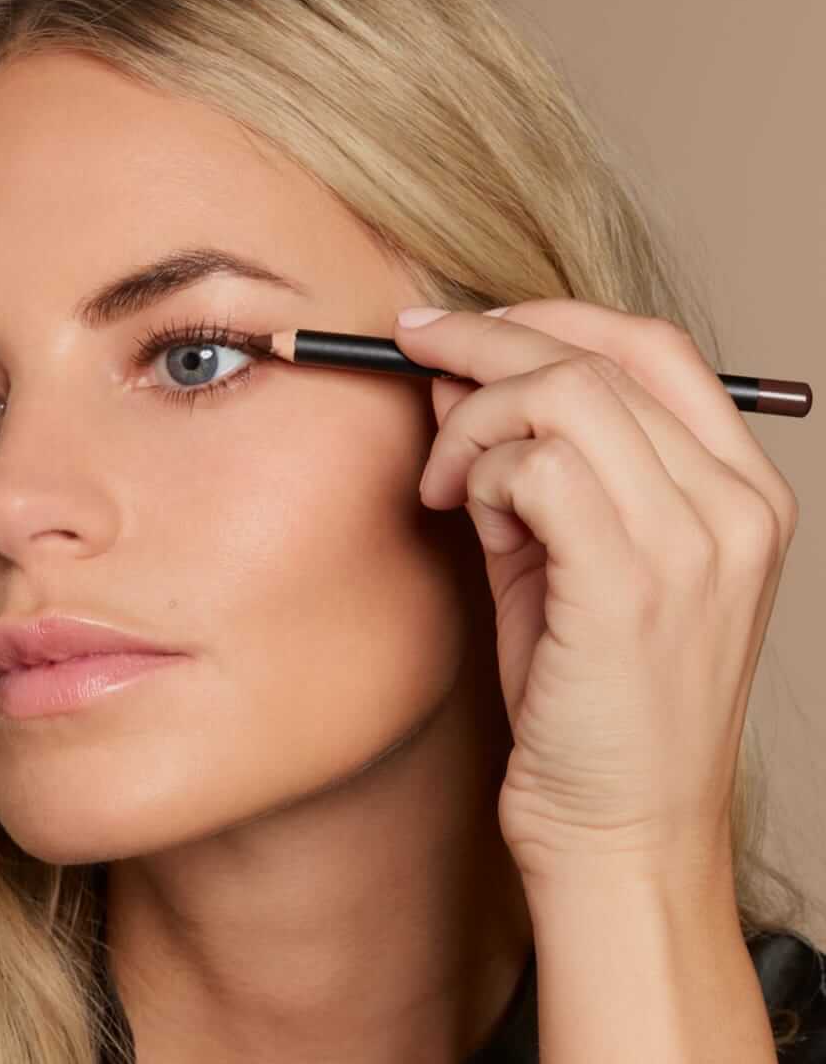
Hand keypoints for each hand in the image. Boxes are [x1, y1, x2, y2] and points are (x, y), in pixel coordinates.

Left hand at [392, 299, 799, 890]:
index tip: (467, 325)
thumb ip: (524, 464)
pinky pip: (535, 464)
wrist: (619, 832)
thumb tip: (460, 372)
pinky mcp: (631, 582)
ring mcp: (693, 541)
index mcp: (739, 492)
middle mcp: (734, 505)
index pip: (652, 346)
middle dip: (485, 338)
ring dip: (473, 418)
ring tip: (444, 480)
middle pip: (600, 352)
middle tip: (409, 346)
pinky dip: (480, 473)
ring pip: (561, 392)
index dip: (550, 316)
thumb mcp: (566, 561)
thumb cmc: (588, 701)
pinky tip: (462, 516)